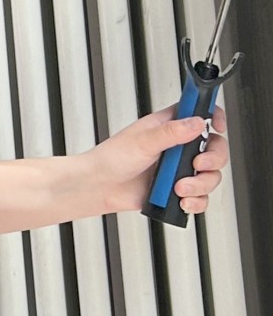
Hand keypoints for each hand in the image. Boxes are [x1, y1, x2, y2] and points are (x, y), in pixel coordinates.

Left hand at [89, 107, 228, 215]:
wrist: (98, 187)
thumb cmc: (111, 158)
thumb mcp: (142, 140)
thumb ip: (171, 132)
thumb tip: (197, 122)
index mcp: (170, 127)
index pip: (201, 114)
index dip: (214, 118)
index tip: (217, 127)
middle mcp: (179, 147)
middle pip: (215, 148)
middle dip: (213, 159)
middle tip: (197, 165)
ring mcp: (179, 170)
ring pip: (210, 175)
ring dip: (200, 185)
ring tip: (179, 188)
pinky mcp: (178, 190)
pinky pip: (200, 197)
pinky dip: (196, 201)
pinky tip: (182, 201)